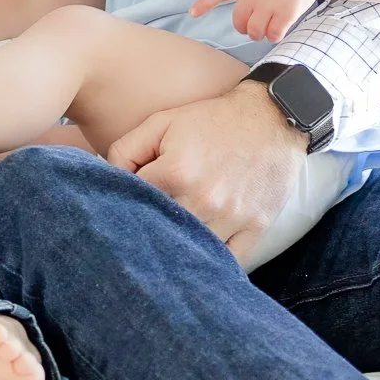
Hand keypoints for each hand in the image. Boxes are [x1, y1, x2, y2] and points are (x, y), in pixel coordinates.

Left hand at [107, 82, 304, 262]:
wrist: (272, 117)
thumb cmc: (211, 120)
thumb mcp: (161, 122)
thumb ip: (125, 150)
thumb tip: (107, 181)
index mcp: (176, 172)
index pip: (134, 205)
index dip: (124, 207)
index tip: (122, 209)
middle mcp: (204, 199)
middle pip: (161, 232)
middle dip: (149, 231)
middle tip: (142, 230)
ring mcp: (232, 216)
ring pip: (193, 249)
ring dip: (180, 248)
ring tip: (169, 243)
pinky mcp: (256, 226)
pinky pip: (230, 261)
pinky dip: (214, 262)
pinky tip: (201, 256)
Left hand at [190, 0, 322, 42]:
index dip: (204, 4)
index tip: (192, 14)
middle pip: (238, 21)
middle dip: (243, 27)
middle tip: (252, 27)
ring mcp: (268, 3)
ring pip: (254, 31)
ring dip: (258, 34)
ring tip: (265, 30)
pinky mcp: (285, 13)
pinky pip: (273, 34)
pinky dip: (274, 36)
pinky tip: (278, 32)